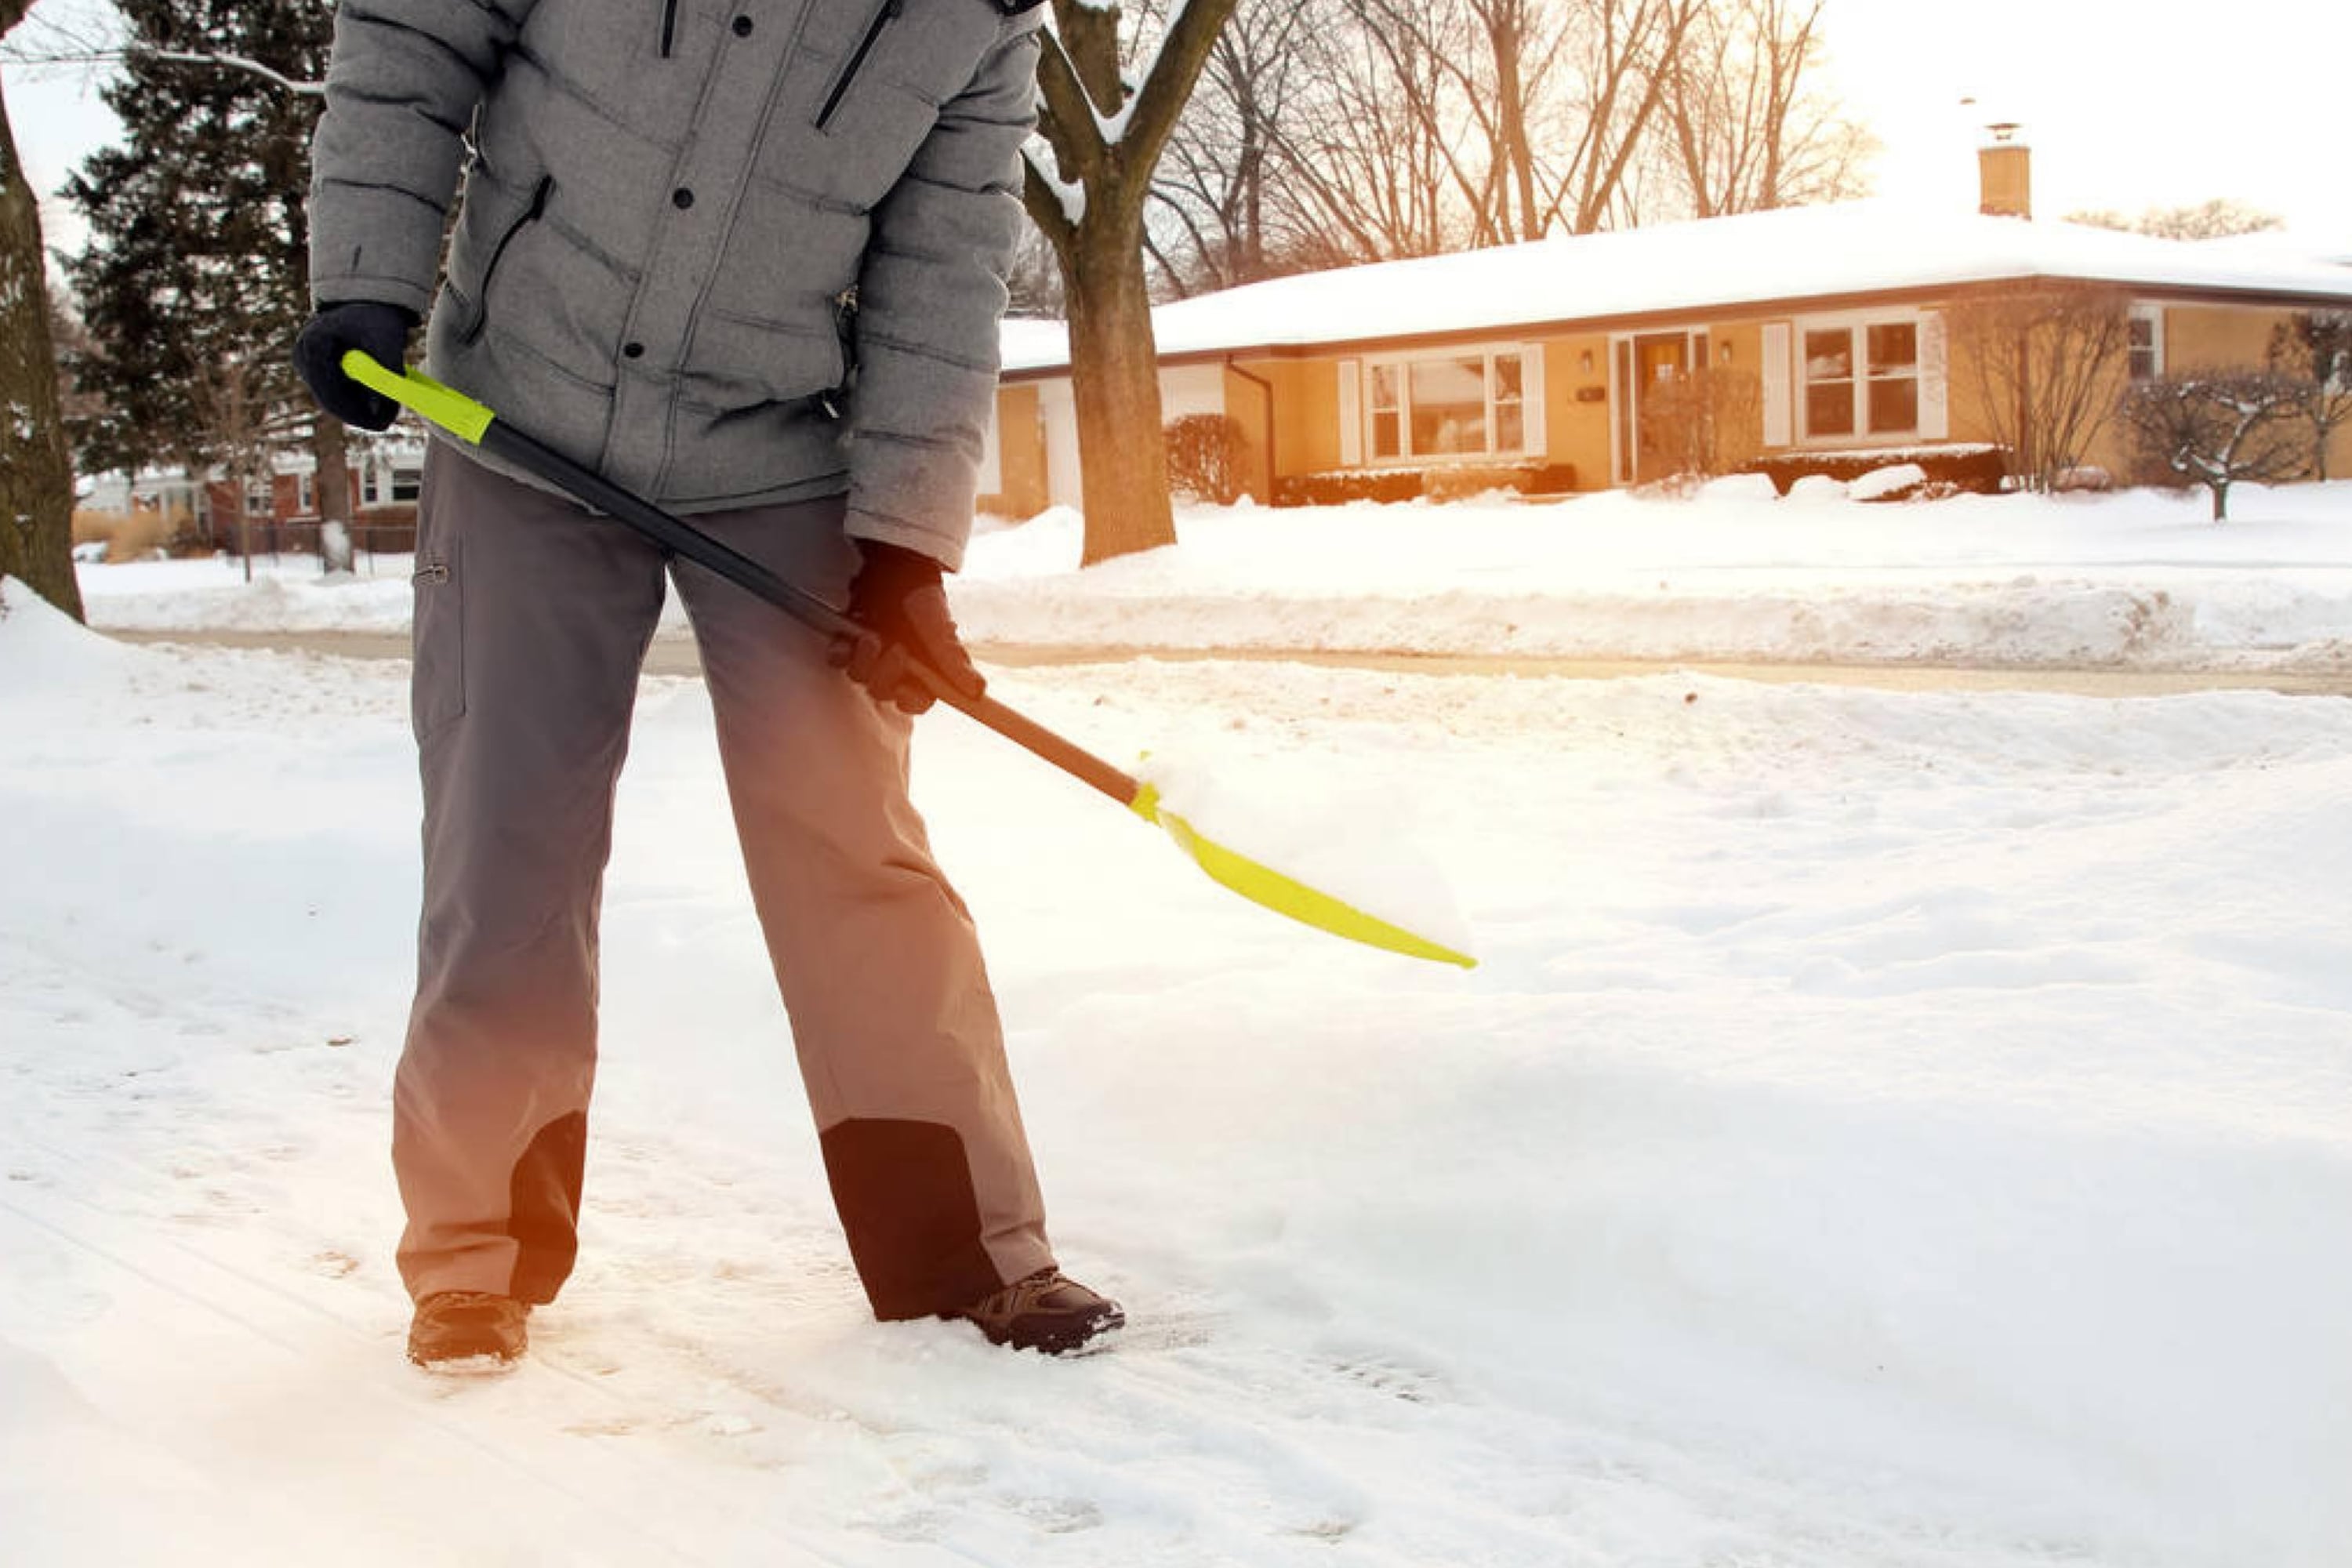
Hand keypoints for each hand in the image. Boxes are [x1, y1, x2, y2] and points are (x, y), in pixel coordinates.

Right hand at [293, 301, 416, 430]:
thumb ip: (385, 373)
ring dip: (362, 406)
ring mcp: (308, 363)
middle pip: (330, 400)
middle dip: (361, 414)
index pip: (329, 393)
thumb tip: (379, 409)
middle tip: (390, 418)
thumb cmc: (376, 315)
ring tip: (392, 401)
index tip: (382, 424)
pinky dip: (359, 397)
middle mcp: (303, 356)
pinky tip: (381, 391)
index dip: (355, 414)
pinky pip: (338, 392)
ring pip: (335, 399)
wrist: (368, 299)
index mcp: (313, 345)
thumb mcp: (386, 341)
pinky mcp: (318, 369)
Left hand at [829, 541, 983, 714]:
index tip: (904, 690)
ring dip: (863, 661)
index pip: (918, 701)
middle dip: (885, 674)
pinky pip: (839, 660)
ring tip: (870, 636)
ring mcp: (874, 653)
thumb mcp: (940, 630)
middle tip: (893, 649)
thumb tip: (978, 691)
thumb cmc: (921, 596)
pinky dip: (841, 652)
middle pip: (885, 692)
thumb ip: (953, 662)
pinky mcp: (851, 641)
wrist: (892, 564)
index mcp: (924, 666)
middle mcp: (899, 663)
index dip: (910, 700)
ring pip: (861, 677)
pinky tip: (846, 640)